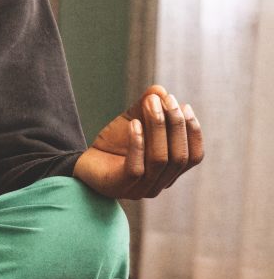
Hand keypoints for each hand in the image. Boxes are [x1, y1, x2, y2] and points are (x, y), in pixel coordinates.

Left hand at [73, 84, 204, 198]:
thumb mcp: (133, 121)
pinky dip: (137, 143)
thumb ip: (146, 107)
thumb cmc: (115, 144)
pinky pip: (136, 167)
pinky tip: (133, 123)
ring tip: (150, 103)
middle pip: (179, 157)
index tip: (185, 106)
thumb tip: (160, 90)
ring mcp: (141, 189)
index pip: (193, 157)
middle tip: (166, 99)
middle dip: (175, 125)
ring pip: (159, 159)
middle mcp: (160, 184)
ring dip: (157, 128)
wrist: (85, 162)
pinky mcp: (121, 186)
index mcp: (170, 172)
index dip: (193, 132)